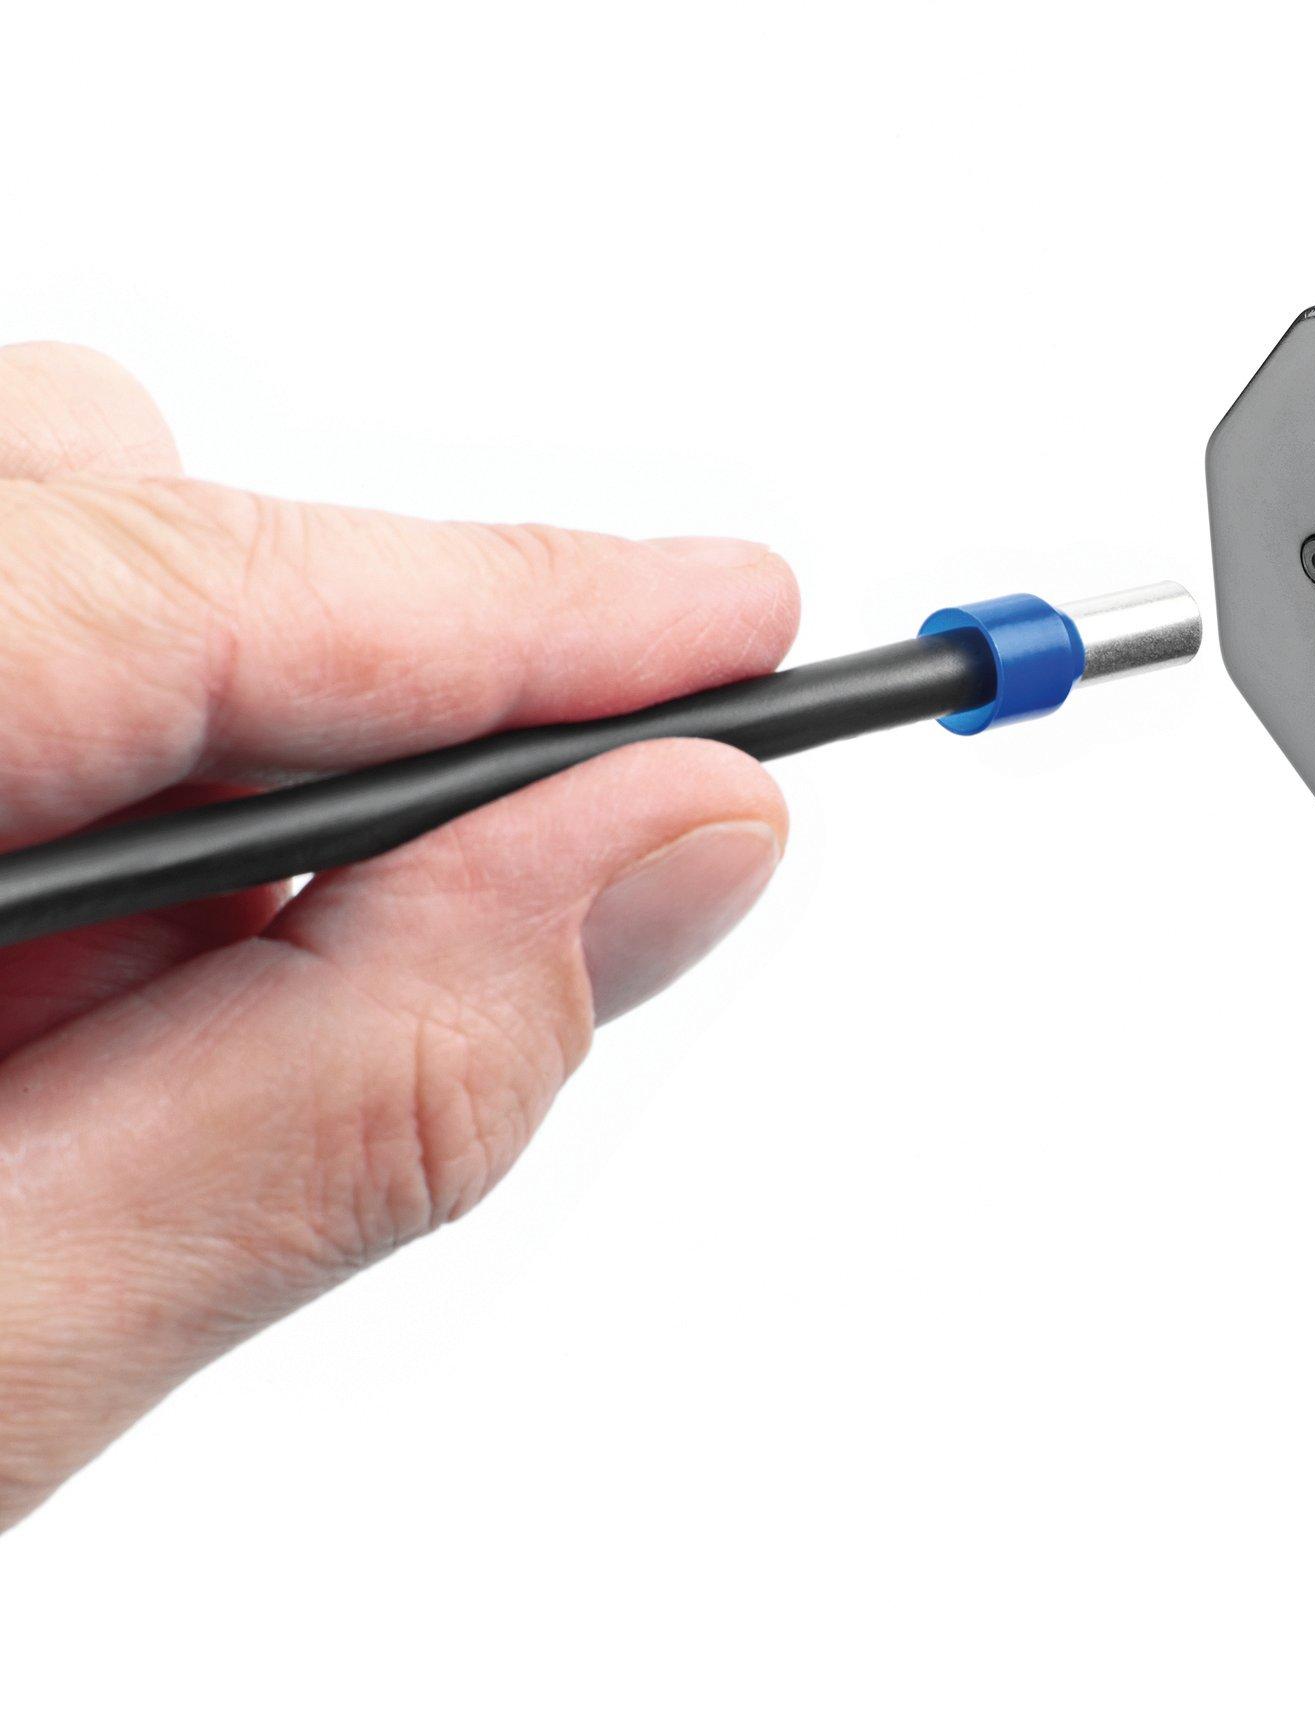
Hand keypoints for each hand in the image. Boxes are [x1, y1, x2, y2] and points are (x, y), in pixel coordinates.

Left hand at [0, 343, 797, 1531]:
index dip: (511, 603)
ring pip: (17, 579)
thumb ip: (337, 1093)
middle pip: (81, 517)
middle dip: (325, 717)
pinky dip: (55, 817)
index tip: (746, 629)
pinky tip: (24, 1011)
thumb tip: (669, 861)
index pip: (168, 584)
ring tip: (122, 1060)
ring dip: (174, 787)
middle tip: (448, 936)